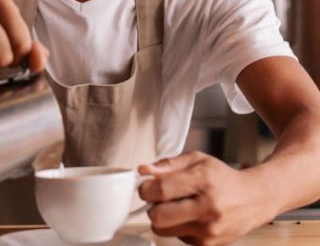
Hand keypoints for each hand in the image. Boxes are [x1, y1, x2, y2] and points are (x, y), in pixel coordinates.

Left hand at [138, 151, 275, 245]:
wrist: (255, 199)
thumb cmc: (223, 178)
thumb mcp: (196, 160)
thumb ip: (167, 164)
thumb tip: (143, 170)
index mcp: (204, 181)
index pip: (160, 190)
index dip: (145, 188)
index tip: (147, 186)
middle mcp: (208, 207)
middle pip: (158, 215)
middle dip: (152, 205)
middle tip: (159, 198)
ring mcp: (209, 229)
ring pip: (162, 229)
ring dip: (162, 218)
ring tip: (175, 207)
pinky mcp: (209, 244)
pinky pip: (176, 237)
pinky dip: (177, 227)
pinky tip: (189, 217)